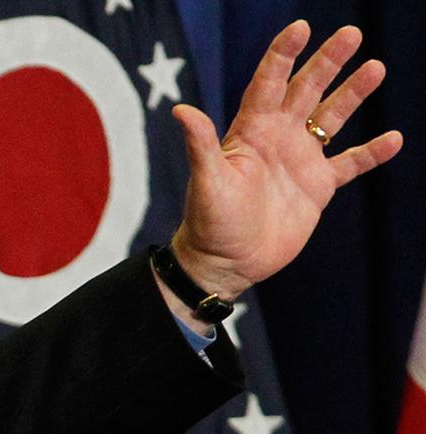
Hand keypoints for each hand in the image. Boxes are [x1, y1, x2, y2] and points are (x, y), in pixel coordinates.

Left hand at [168, 20, 401, 299]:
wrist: (226, 264)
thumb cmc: (209, 223)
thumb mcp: (206, 182)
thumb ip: (200, 145)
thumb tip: (181, 110)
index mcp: (250, 132)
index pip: (268, 84)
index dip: (282, 56)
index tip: (300, 27)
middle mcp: (278, 139)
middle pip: (306, 90)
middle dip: (327, 62)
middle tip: (351, 33)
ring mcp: (300, 160)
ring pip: (332, 117)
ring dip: (353, 94)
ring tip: (376, 67)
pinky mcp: (317, 187)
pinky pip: (350, 163)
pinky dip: (371, 152)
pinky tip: (393, 139)